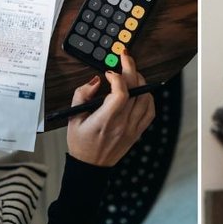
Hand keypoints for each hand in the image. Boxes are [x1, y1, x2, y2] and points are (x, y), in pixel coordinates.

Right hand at [66, 52, 155, 166]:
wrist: (91, 166)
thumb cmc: (80, 142)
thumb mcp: (72, 118)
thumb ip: (82, 95)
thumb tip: (97, 80)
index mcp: (104, 121)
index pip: (120, 94)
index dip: (117, 77)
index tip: (108, 72)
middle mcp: (122, 124)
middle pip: (135, 91)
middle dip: (131, 69)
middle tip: (125, 57)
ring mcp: (133, 128)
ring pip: (146, 98)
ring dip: (141, 81)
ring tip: (132, 73)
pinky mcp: (138, 132)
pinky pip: (150, 111)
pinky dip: (148, 97)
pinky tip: (141, 90)